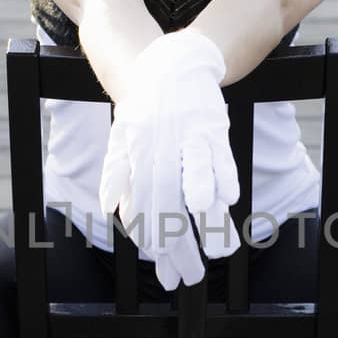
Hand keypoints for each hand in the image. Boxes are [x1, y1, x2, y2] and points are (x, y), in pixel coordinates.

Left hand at [99, 29, 240, 283]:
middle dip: (178, 241)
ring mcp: (188, 136)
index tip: (160, 261)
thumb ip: (115, 173)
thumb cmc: (145, 108)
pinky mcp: (213, 127)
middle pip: (166, 201)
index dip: (148, 233)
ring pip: (195, 179)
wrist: (171, 62)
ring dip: (206, 215)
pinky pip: (219, 156)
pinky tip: (228, 202)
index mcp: (135, 152)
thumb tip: (109, 209)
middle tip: (191, 275)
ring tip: (218, 251)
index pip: (139, 202)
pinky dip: (224, 178)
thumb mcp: (121, 136)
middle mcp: (159, 146)